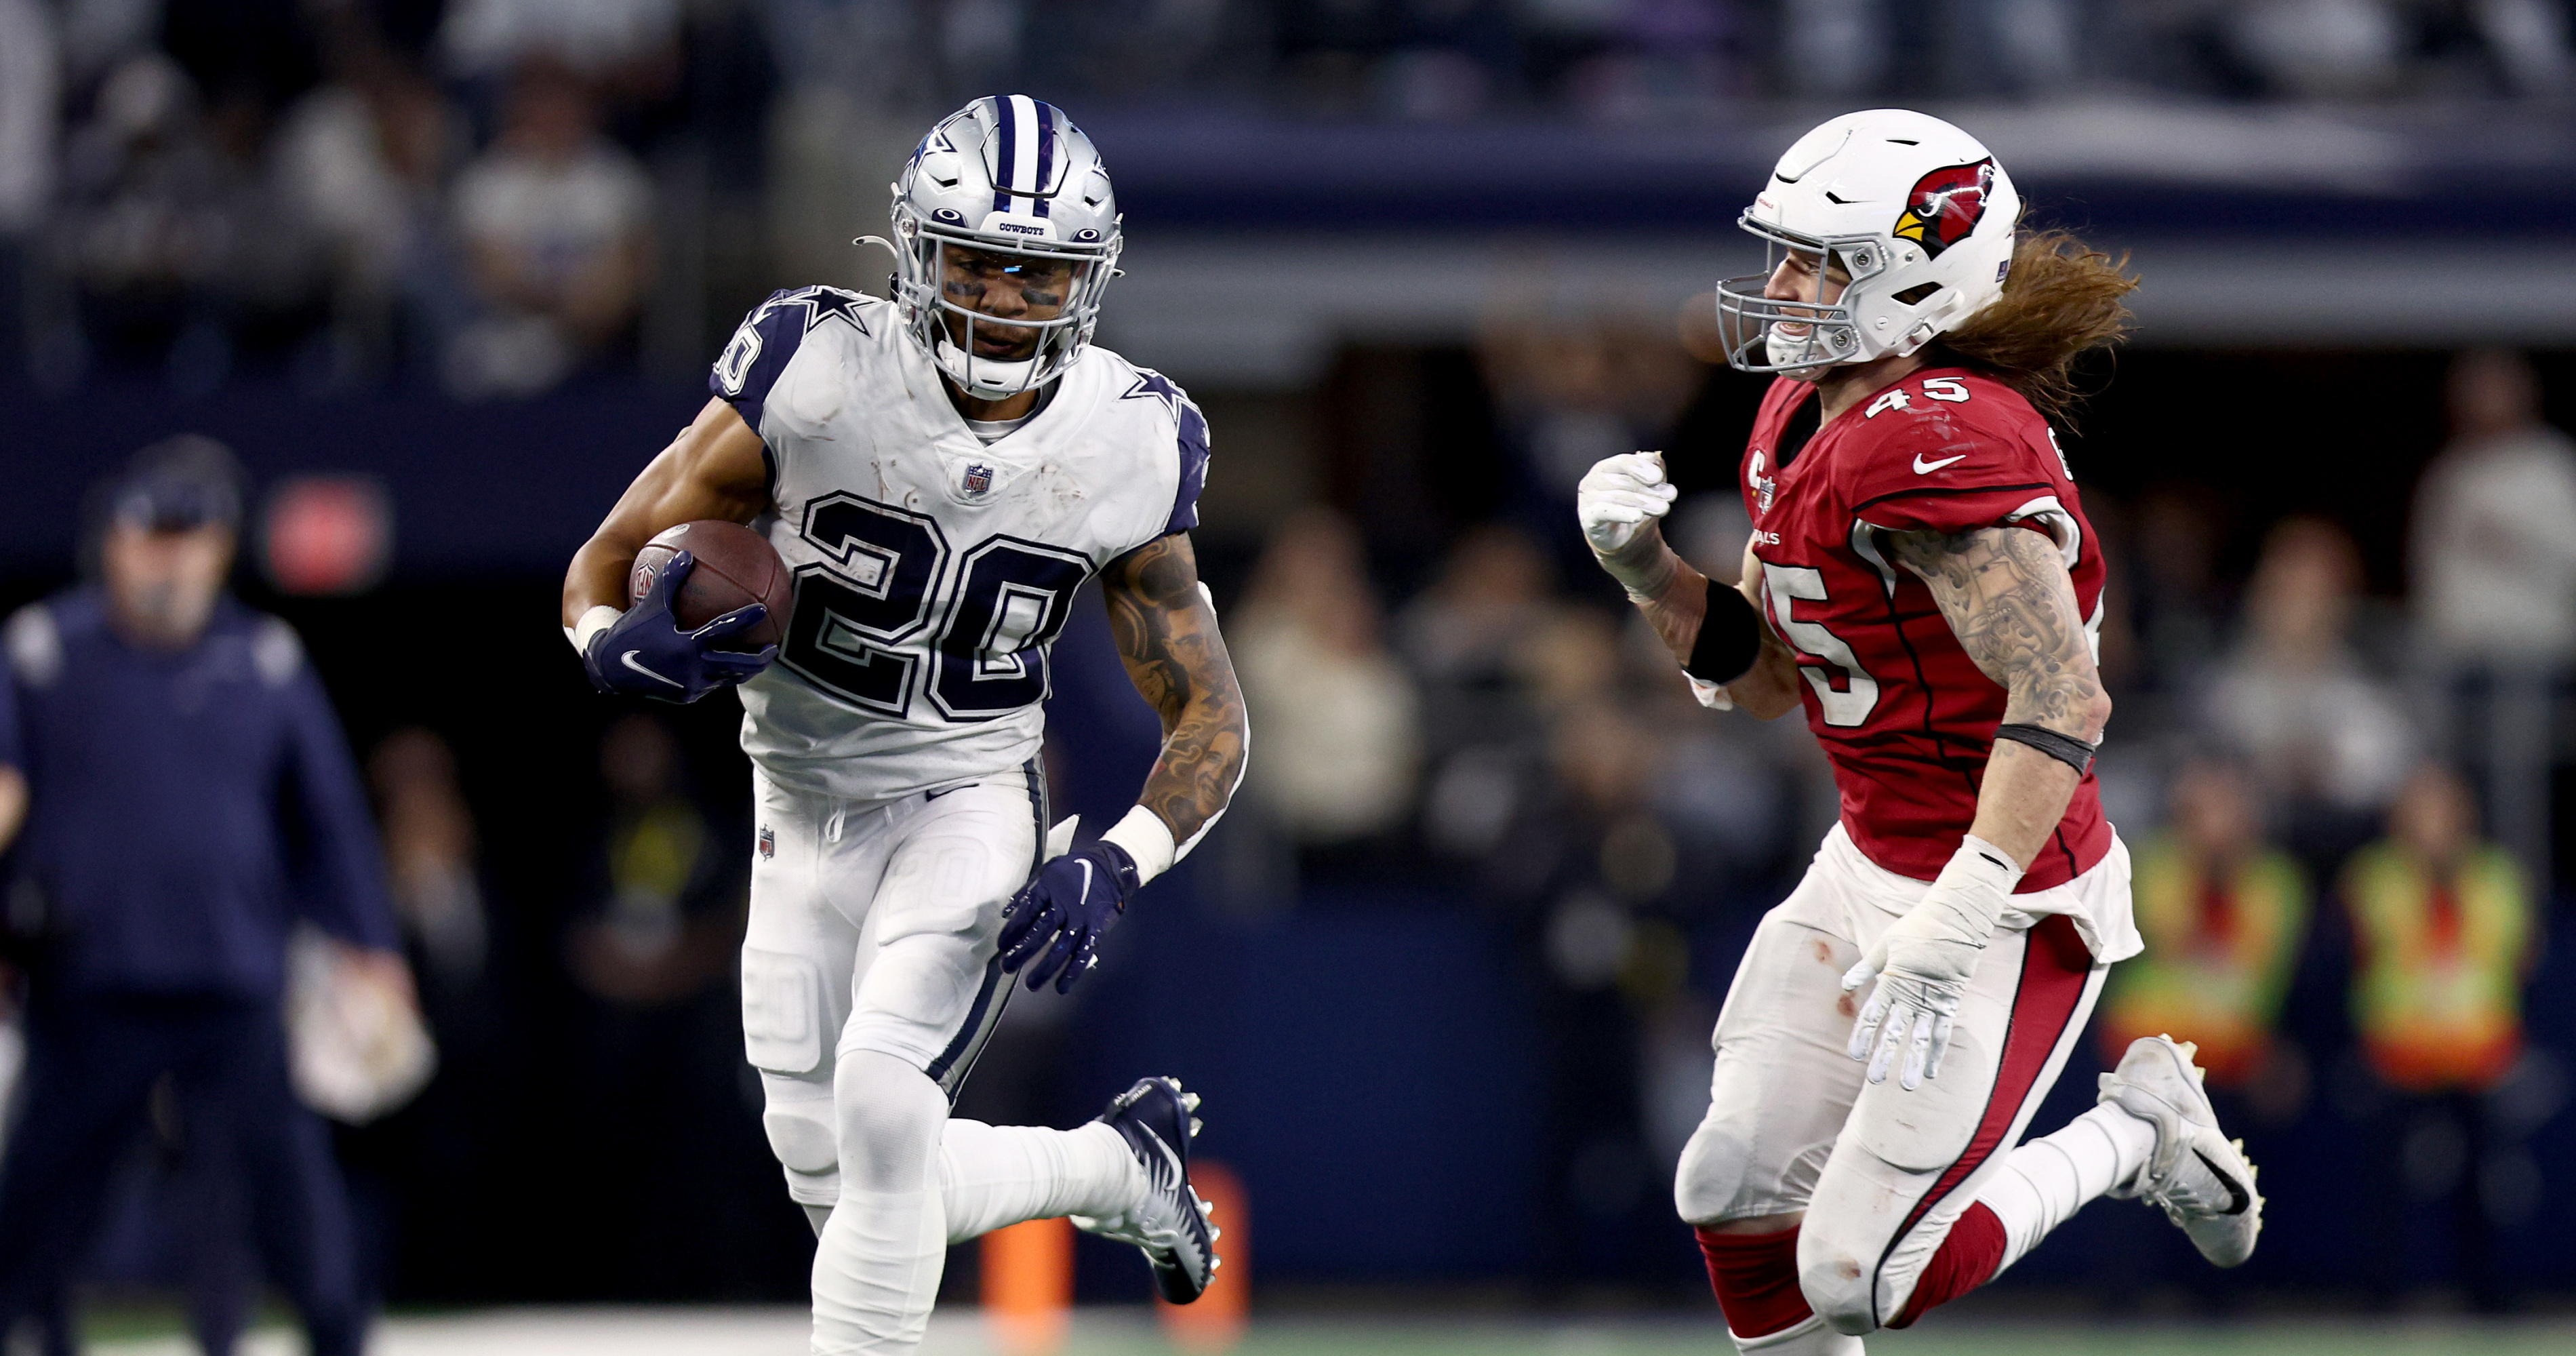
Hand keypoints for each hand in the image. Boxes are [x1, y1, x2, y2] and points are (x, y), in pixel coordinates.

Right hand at [581, 550, 775, 702]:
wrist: (610, 669)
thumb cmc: (631, 631)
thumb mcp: (651, 604)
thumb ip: (670, 579)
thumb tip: (688, 554)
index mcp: (686, 644)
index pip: (723, 629)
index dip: (744, 618)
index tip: (762, 609)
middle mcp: (692, 668)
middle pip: (736, 664)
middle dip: (758, 658)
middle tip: (773, 647)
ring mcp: (691, 685)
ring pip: (727, 678)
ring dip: (744, 671)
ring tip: (757, 662)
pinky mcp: (686, 697)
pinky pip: (711, 685)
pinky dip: (723, 677)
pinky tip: (730, 669)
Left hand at [998, 840, 1139, 992]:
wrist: (1110, 867)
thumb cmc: (1074, 869)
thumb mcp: (1047, 871)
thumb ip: (1026, 891)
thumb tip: (1006, 913)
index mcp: (1049, 889)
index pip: (1025, 915)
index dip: (1011, 933)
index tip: (1000, 947)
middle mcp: (1064, 905)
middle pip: (1039, 934)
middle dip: (1021, 953)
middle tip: (1007, 968)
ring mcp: (1081, 919)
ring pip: (1061, 948)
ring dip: (1045, 969)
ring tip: (1031, 985)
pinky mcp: (1096, 929)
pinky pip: (1084, 953)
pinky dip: (1073, 972)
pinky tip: (1061, 987)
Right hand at [1577, 452, 1677, 558]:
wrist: (1622, 538)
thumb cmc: (1632, 507)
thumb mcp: (1645, 488)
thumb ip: (1650, 471)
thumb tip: (1656, 459)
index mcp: (1605, 468)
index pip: (1622, 462)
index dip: (1641, 467)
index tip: (1659, 477)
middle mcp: (1593, 481)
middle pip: (1623, 481)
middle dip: (1650, 488)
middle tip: (1671, 495)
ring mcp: (1587, 500)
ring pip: (1617, 497)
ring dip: (1644, 502)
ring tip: (1664, 508)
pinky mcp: (1588, 519)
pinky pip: (1604, 513)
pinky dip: (1622, 513)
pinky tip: (1638, 516)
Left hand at [1838, 838, 2018, 1089]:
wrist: (1955, 920)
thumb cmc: (1916, 929)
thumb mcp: (1885, 944)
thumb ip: (1866, 968)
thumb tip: (1845, 986)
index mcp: (1891, 980)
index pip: (1873, 1014)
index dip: (1863, 1035)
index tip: (1854, 1055)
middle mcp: (1911, 995)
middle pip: (1895, 1032)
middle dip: (1884, 1056)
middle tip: (1874, 1081)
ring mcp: (1933, 1001)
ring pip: (1921, 1038)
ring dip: (1912, 1062)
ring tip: (1906, 1087)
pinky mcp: (1950, 1002)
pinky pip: (1942, 1032)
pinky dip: (1935, 1052)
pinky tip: (1929, 1072)